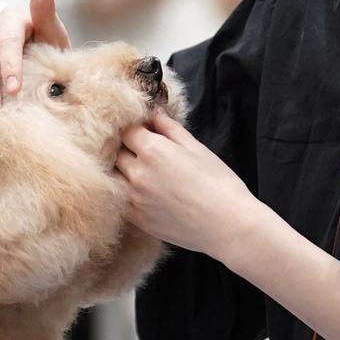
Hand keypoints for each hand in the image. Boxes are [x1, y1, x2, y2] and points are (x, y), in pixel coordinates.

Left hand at [117, 108, 262, 257]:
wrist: (227, 225)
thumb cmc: (219, 184)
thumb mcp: (197, 148)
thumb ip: (170, 129)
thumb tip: (154, 113)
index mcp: (152, 150)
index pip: (127, 129)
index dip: (134, 127)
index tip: (142, 130)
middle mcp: (137, 173)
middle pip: (114, 151)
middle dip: (124, 147)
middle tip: (138, 148)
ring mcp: (133, 198)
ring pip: (112, 176)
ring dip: (120, 169)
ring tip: (137, 169)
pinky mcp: (136, 218)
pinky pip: (118, 198)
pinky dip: (123, 191)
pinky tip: (140, 190)